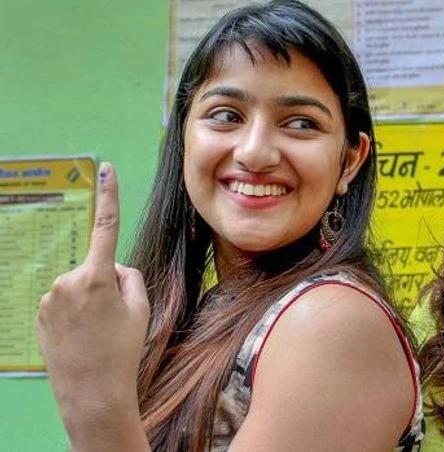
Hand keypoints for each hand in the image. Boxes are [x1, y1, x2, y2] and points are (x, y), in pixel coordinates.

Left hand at [36, 163, 149, 442]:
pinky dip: (73, 313)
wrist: (91, 391)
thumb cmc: (122, 350)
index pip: (106, 227)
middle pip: (96, 268)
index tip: (106, 169)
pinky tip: (79, 337)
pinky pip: (62, 301)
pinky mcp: (37, 312)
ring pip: (78, 286)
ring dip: (88, 300)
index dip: (109, 195)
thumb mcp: (140, 310)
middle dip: (107, 284)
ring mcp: (49, 297)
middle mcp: (68, 280)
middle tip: (115, 318)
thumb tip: (115, 268)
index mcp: (97, 276)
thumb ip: (130, 278)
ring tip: (96, 332)